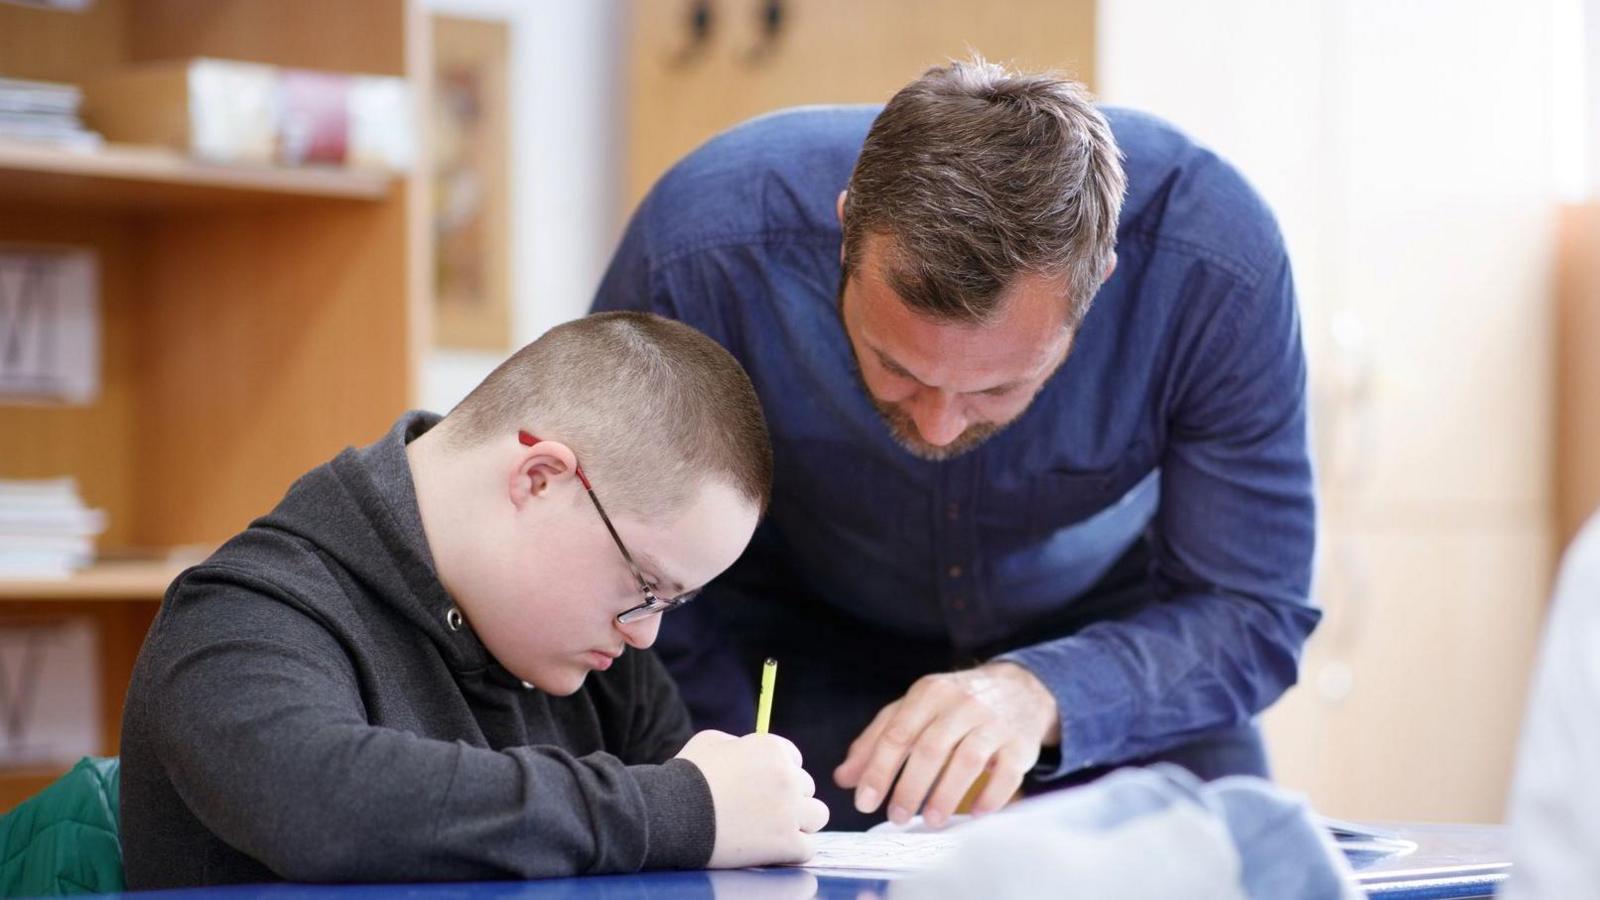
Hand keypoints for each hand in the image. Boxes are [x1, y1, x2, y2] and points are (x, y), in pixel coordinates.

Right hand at [675, 729, 830, 867]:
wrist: (672, 814)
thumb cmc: (687, 776)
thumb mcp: (712, 741)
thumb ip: (740, 743)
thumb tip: (749, 750)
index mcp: (773, 750)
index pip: (795, 760)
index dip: (778, 773)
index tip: (762, 786)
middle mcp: (789, 778)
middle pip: (806, 788)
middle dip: (789, 797)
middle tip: (763, 810)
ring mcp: (790, 812)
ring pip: (817, 816)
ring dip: (801, 821)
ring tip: (776, 829)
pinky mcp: (786, 844)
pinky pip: (808, 848)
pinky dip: (793, 850)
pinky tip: (774, 849)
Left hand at [833, 662, 1058, 827]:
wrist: (1020, 689)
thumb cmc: (955, 704)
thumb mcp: (915, 709)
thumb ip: (878, 739)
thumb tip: (844, 778)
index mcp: (929, 693)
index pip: (897, 734)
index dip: (878, 771)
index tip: (864, 803)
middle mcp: (962, 703)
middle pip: (930, 749)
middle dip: (909, 788)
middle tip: (896, 818)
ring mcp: (994, 723)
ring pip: (967, 761)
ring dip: (946, 795)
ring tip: (930, 821)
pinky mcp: (1020, 744)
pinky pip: (1005, 774)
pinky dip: (989, 797)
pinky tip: (973, 815)